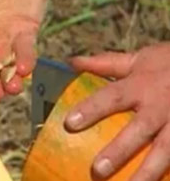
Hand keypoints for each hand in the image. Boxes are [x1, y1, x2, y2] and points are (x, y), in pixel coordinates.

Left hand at [65, 43, 169, 180]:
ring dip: (147, 172)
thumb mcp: (138, 60)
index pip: (111, 97)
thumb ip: (106, 64)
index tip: (70, 123)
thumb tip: (73, 62)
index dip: (91, 109)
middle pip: (139, 130)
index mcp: (141, 85)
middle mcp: (159, 106)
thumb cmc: (167, 65)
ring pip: (164, 151)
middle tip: (97, 170)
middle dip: (119, 150)